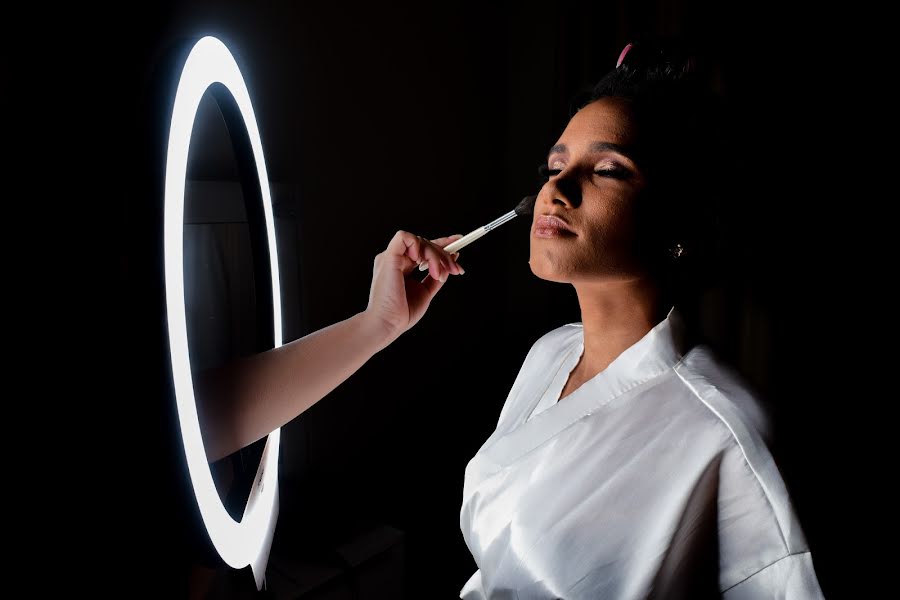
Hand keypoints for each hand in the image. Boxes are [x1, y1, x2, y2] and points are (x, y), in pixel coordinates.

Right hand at [365, 230, 463, 344]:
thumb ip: (436, 277)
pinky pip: (403, 237)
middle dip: (444, 254)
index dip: (441, 243)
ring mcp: (391, 257)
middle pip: (425, 244)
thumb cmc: (402, 313)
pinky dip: (417, 244)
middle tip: (455, 269)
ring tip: (438, 273)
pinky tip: (421, 260)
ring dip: (435, 255)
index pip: (423, 249)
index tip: (458, 241)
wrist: (388, 324)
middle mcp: (396, 260)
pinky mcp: (388, 257)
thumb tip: (450, 262)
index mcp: (402, 267)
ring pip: (419, 241)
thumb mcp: (426, 292)